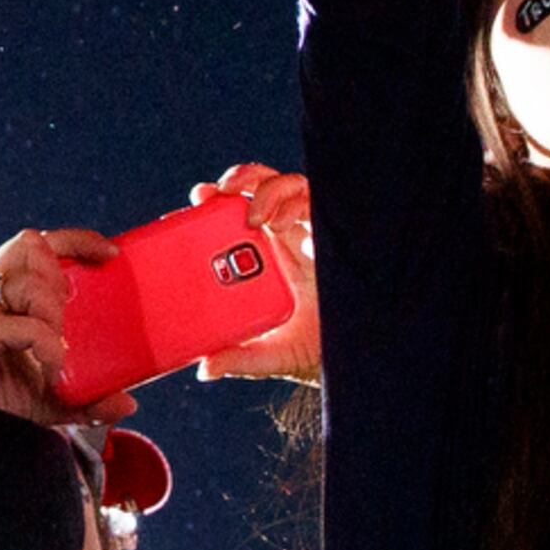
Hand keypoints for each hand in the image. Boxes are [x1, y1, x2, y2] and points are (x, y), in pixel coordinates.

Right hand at [0, 229, 133, 427]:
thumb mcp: (51, 397)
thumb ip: (88, 396)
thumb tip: (126, 403)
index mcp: (3, 295)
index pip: (37, 246)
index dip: (75, 240)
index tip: (109, 253)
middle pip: (29, 246)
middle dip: (60, 272)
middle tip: (69, 313)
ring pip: (28, 282)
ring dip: (55, 314)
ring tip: (59, 351)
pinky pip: (26, 326)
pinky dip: (49, 346)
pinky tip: (52, 369)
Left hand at [192, 165, 318, 383]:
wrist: (354, 353)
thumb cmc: (312, 348)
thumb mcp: (272, 355)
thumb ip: (240, 359)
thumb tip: (205, 369)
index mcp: (255, 260)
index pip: (229, 217)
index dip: (211, 201)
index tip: (196, 201)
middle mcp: (279, 240)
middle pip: (255, 191)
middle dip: (237, 180)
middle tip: (218, 193)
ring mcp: (307, 233)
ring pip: (286, 187)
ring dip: (267, 189)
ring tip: (254, 215)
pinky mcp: (332, 232)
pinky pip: (315, 201)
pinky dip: (297, 202)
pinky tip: (283, 224)